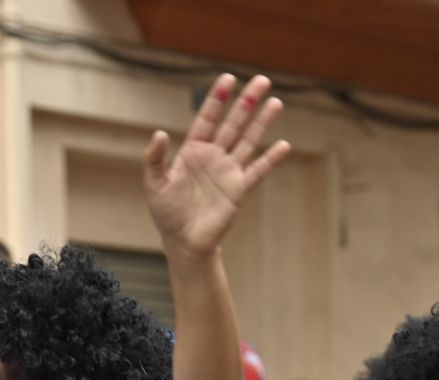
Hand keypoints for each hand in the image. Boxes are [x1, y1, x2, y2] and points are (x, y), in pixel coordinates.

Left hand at [143, 73, 290, 262]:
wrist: (183, 242)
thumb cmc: (167, 213)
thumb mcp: (155, 185)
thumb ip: (155, 159)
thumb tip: (159, 133)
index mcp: (193, 151)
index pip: (207, 119)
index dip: (217, 100)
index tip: (228, 79)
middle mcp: (214, 156)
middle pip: (233, 124)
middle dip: (246, 102)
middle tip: (262, 80)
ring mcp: (228, 171)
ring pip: (248, 141)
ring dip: (262, 123)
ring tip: (275, 102)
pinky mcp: (239, 190)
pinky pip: (257, 171)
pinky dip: (270, 159)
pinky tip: (284, 145)